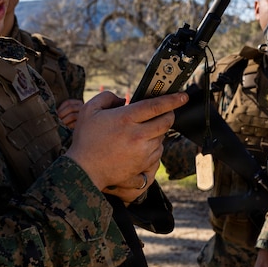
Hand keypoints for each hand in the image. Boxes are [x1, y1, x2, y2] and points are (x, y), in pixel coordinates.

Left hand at [56, 98, 82, 128]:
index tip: (56, 113)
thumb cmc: (71, 120)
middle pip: (71, 107)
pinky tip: (67, 127)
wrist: (82, 130)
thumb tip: (55, 112)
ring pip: (72, 115)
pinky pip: (75, 123)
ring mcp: (85, 115)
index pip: (68, 102)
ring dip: (64, 120)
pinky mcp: (85, 124)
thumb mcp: (69, 113)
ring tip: (61, 124)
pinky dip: (69, 125)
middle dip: (62, 114)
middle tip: (57, 119)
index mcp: (78, 103)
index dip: (60, 107)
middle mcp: (83, 107)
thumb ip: (64, 110)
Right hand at [65, 90, 187, 194]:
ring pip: (162, 136)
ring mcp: (142, 151)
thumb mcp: (89, 110)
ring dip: (159, 131)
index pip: (156, 106)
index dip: (172, 99)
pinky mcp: (143, 164)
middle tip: (166, 111)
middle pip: (166, 121)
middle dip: (170, 114)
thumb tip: (124, 99)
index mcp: (125, 118)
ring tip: (144, 130)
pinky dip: (154, 145)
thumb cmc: (85, 139)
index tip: (183, 96)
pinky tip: (142, 144)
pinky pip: (158, 151)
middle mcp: (137, 135)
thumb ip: (107, 97)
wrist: (84, 170)